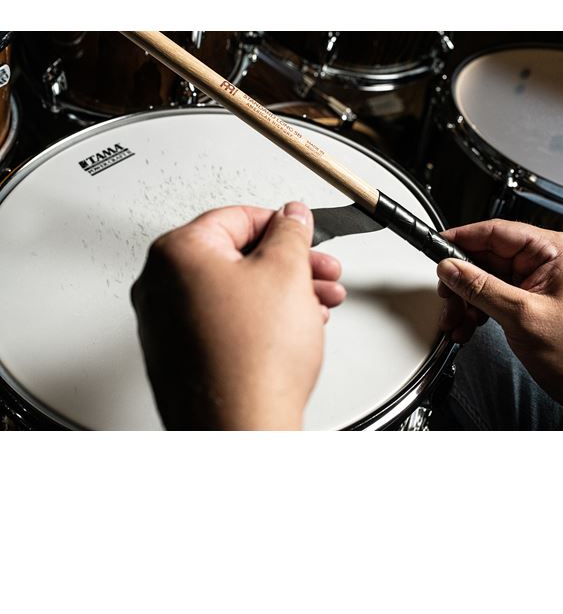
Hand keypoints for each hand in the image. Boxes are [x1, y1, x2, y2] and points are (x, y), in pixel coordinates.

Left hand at [131, 202, 345, 429]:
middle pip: (235, 256)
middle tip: (319, 272)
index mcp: (177, 253)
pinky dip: (257, 320)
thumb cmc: (252, 361)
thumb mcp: (287, 272)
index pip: (236, 217)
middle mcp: (159, 286)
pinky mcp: (177, 356)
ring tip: (315, 305)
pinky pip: (221, 322)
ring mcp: (164, 325)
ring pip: (232, 291)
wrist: (241, 429)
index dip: (280, 224)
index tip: (302, 233)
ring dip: (279, 293)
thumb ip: (290, 233)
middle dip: (288, 265)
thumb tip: (290, 216)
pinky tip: (291, 329)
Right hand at [436, 220, 562, 422]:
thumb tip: (450, 268)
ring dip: (465, 301)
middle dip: (461, 281)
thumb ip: (480, 288)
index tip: (436, 247)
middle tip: (447, 298)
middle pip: (485, 257)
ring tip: (456, 321)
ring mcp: (536, 282)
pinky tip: (468, 326)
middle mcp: (545, 262)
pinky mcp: (529, 301)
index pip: (496, 231)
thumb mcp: (522, 315)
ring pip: (484, 279)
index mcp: (553, 251)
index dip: (462, 239)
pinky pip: (492, 297)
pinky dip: (475, 311)